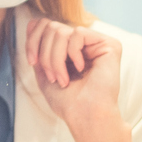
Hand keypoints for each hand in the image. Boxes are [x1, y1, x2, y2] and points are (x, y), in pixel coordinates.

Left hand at [24, 16, 138, 141]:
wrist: (85, 117)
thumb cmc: (68, 102)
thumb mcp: (44, 73)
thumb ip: (39, 49)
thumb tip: (32, 25)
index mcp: (69, 49)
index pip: (45, 25)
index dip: (33, 39)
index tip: (32, 62)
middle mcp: (84, 43)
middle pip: (51, 26)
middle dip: (45, 54)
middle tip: (53, 77)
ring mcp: (97, 43)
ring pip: (62, 30)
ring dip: (56, 58)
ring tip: (63, 78)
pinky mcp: (109, 44)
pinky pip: (78, 33)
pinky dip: (72, 53)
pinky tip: (80, 69)